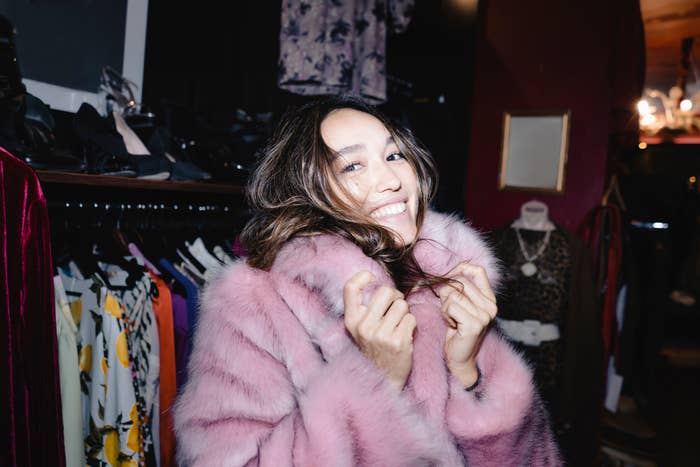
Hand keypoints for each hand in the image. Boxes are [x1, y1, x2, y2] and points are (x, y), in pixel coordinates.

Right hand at [343, 271, 416, 390]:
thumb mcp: (360, 329)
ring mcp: (381, 335)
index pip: (350, 287)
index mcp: (351, 321)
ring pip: (402, 305)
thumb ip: (365, 308)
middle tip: (396, 306)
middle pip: (385, 291)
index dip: (363, 276)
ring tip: (399, 325)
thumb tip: (377, 281)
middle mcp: (364, 327)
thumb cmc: (374, 348)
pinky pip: (411, 319)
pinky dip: (411, 325)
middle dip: (395, 296)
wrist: (382, 380)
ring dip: (405, 313)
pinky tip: (405, 335)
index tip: (372, 278)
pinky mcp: (398, 342)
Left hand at [439, 263, 496, 387]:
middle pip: (460, 282)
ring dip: (445, 306)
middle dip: (447, 293)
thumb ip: (459, 289)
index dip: (460, 269)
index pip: (478, 271)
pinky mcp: (474, 324)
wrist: (460, 358)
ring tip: (452, 319)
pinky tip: (452, 325)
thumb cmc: (458, 330)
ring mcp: (484, 315)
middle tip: (450, 310)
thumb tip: (447, 271)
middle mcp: (490, 306)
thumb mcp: (462, 305)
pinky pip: (450, 306)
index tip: (449, 278)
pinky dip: (445, 314)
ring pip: (453, 294)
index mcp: (490, 299)